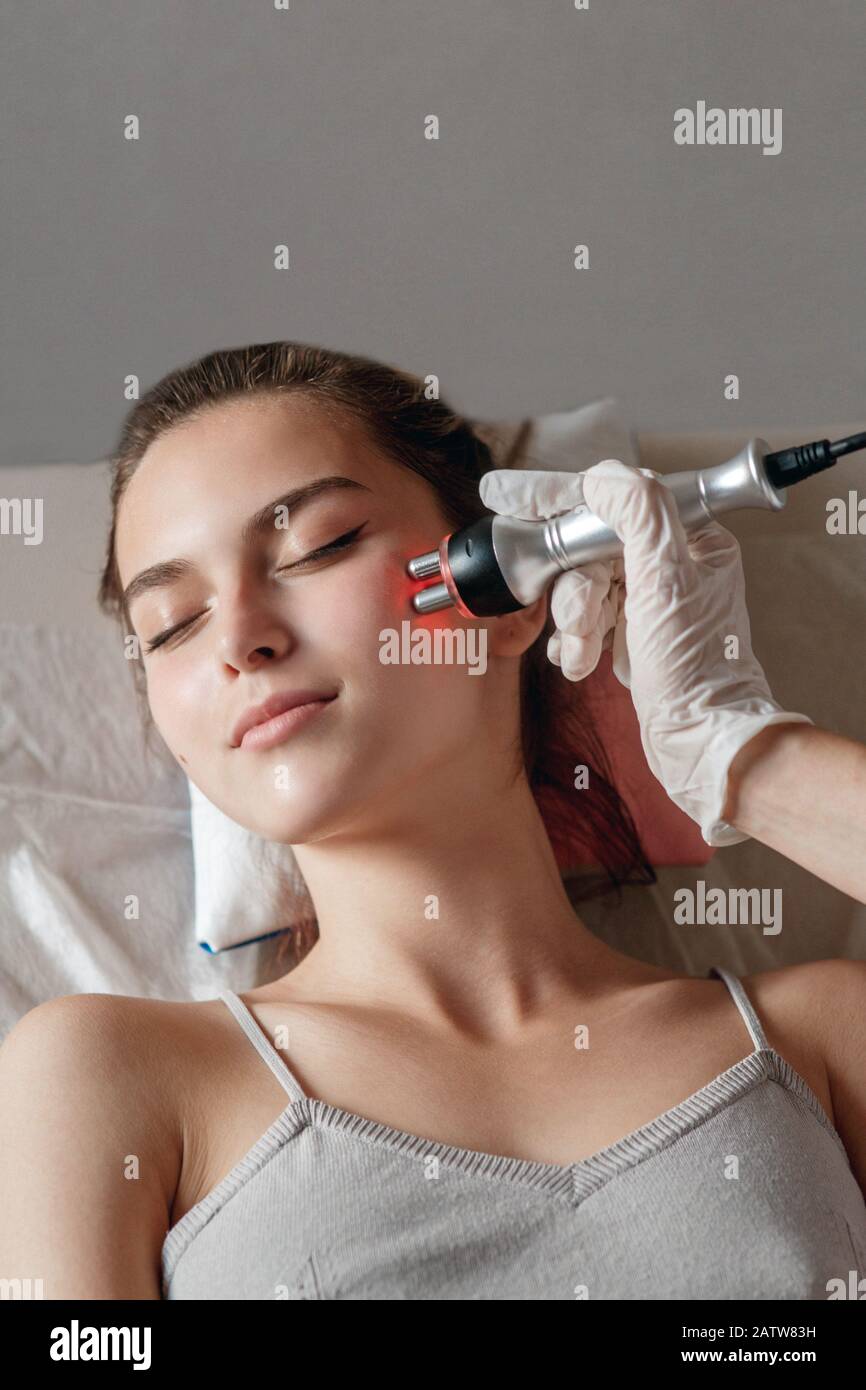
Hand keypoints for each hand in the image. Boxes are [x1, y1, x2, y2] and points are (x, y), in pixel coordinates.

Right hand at [480, 458, 813, 845]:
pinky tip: (581, 659)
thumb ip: (638, 514)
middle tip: (579, 620)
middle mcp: (671, 563)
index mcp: (690, 538)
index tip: (505, 494)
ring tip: (585, 650)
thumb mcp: (666, 580)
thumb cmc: (696, 669)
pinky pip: (584, 616)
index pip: (614, 499)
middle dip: (576, 590)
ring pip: (582, 585)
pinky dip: (575, 640)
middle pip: (589, 548)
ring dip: (575, 621)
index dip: (559, 498)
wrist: (699, 739)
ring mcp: (649, 599)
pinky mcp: (631, 630)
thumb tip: (602, 478)